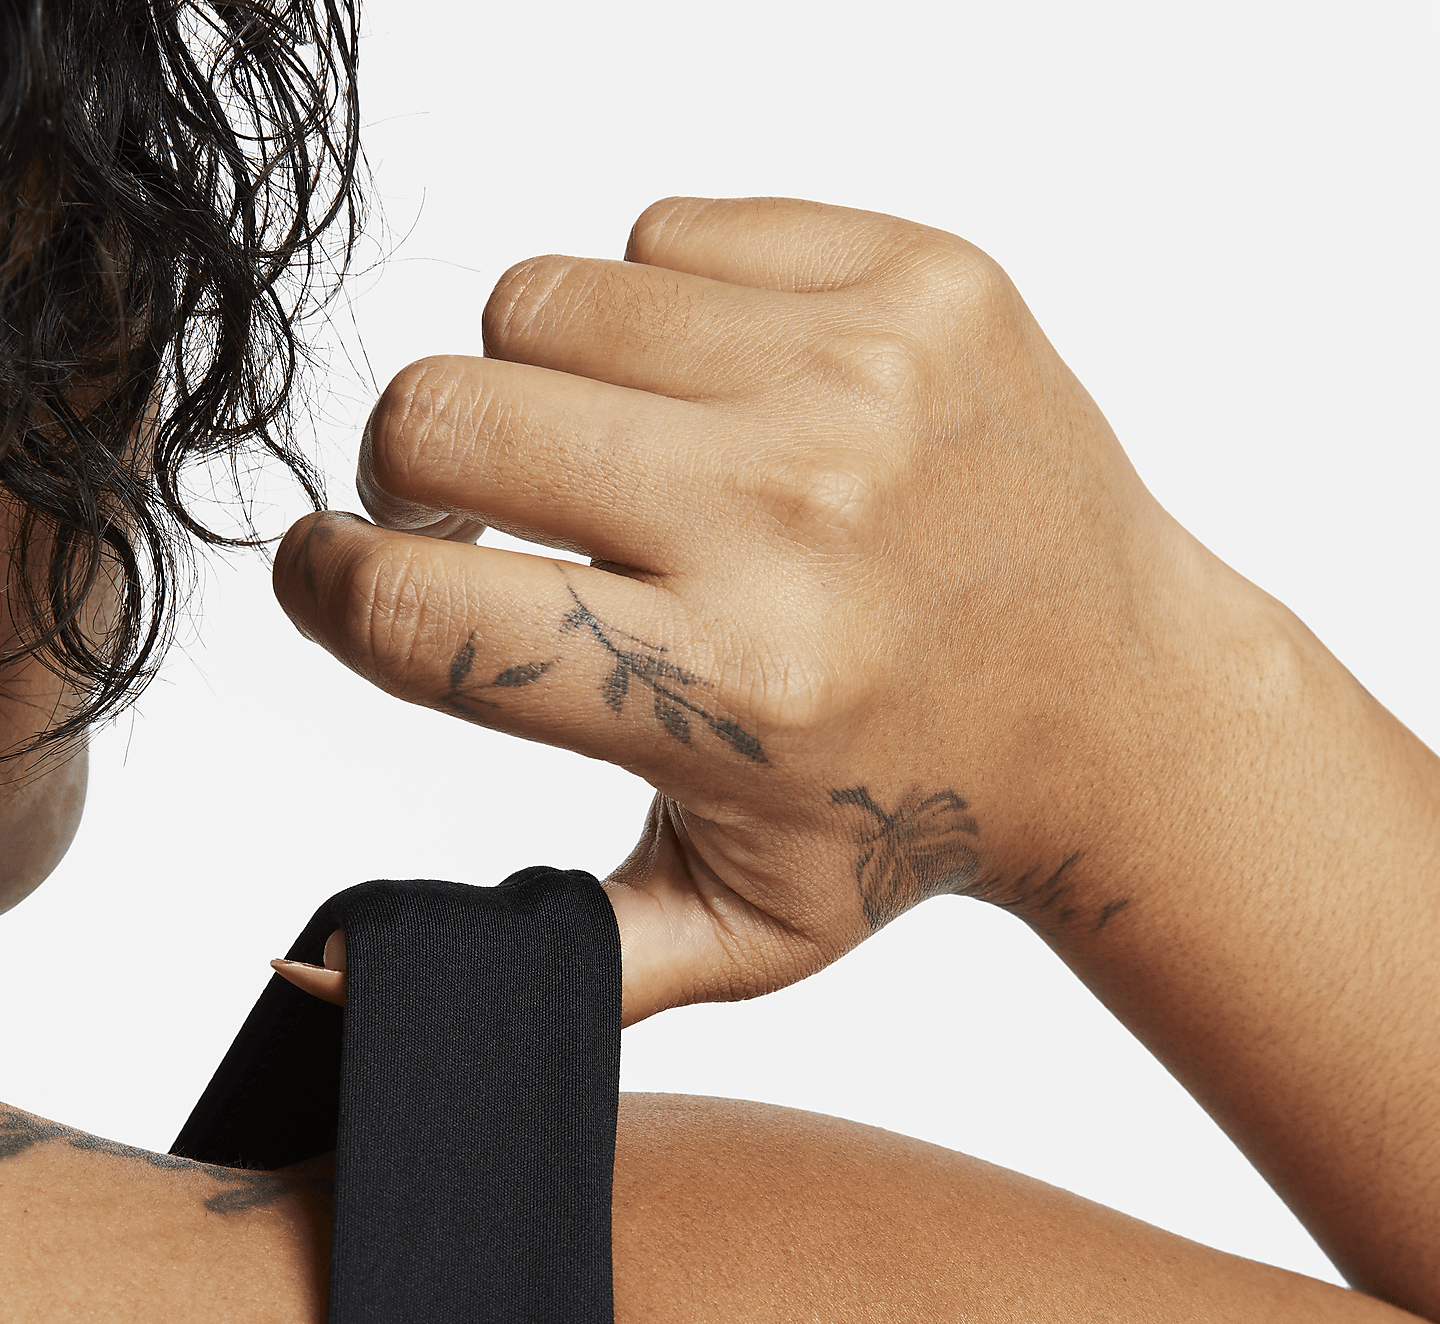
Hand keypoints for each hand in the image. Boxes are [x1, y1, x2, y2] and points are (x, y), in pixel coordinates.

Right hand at [274, 196, 1221, 1022]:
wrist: (1122, 701)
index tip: (332, 577)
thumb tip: (322, 965)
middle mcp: (789, 517)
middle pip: (437, 417)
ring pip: (535, 306)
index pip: (413, 608)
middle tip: (475, 517)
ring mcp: (858, 375)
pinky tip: (723, 401)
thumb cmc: (905, 816)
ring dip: (539, 391)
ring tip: (622, 465)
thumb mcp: (735, 932)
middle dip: (411, 475)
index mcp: (727, 692)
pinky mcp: (914, 276)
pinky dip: (655, 315)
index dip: (323, 587)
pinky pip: (662, 235)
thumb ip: (548, 956)